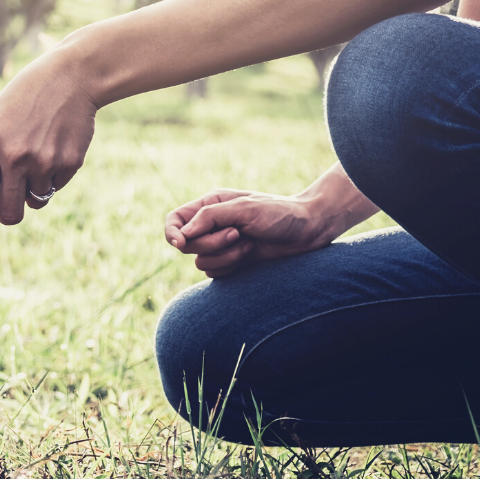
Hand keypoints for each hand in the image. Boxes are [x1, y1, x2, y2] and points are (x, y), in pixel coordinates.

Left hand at [0, 42, 98, 253]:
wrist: (71, 76)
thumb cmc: (25, 100)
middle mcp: (15, 157)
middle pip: (9, 214)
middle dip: (9, 215)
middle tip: (13, 198)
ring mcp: (44, 161)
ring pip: (35, 202)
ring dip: (34, 190)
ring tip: (38, 155)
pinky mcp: (69, 163)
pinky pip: (56, 187)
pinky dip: (54, 177)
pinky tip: (55, 148)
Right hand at [164, 189, 337, 277]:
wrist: (308, 230)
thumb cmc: (279, 213)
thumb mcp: (244, 208)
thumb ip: (210, 217)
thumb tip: (183, 234)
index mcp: (209, 206)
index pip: (174, 220)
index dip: (171, 233)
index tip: (182, 243)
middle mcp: (211, 225)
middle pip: (186, 245)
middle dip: (210, 244)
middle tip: (236, 234)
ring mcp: (220, 245)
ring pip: (200, 261)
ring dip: (224, 256)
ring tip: (248, 244)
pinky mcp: (231, 262)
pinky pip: (214, 273)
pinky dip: (230, 266)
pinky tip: (249, 255)